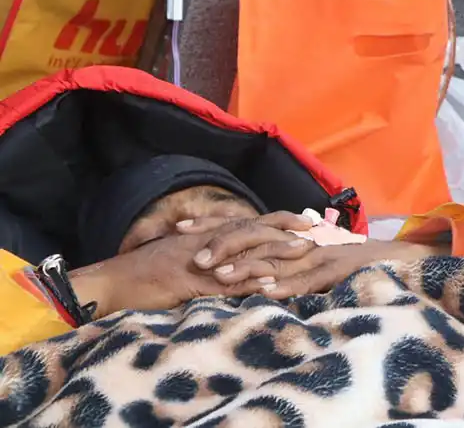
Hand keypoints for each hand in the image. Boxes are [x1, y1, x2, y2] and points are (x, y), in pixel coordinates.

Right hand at [70, 212, 314, 316]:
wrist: (110, 282)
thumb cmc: (143, 275)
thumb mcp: (180, 259)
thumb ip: (207, 257)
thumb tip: (232, 263)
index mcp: (204, 236)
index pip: (247, 222)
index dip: (277, 220)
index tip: (304, 220)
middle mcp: (205, 242)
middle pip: (252, 229)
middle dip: (285, 231)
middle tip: (314, 233)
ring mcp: (198, 260)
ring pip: (243, 250)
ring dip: (275, 250)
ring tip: (302, 252)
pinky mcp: (189, 281)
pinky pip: (223, 280)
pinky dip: (247, 279)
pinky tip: (268, 282)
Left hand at [206, 239, 446, 299]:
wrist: (393, 258)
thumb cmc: (348, 262)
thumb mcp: (308, 258)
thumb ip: (280, 259)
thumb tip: (246, 271)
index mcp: (288, 234)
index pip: (244, 225)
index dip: (212, 224)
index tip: (179, 227)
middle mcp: (298, 239)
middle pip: (253, 236)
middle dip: (220, 243)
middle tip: (193, 256)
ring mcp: (315, 253)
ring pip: (275, 258)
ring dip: (246, 267)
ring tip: (218, 275)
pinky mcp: (333, 268)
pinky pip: (306, 279)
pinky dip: (285, 285)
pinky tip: (265, 291)